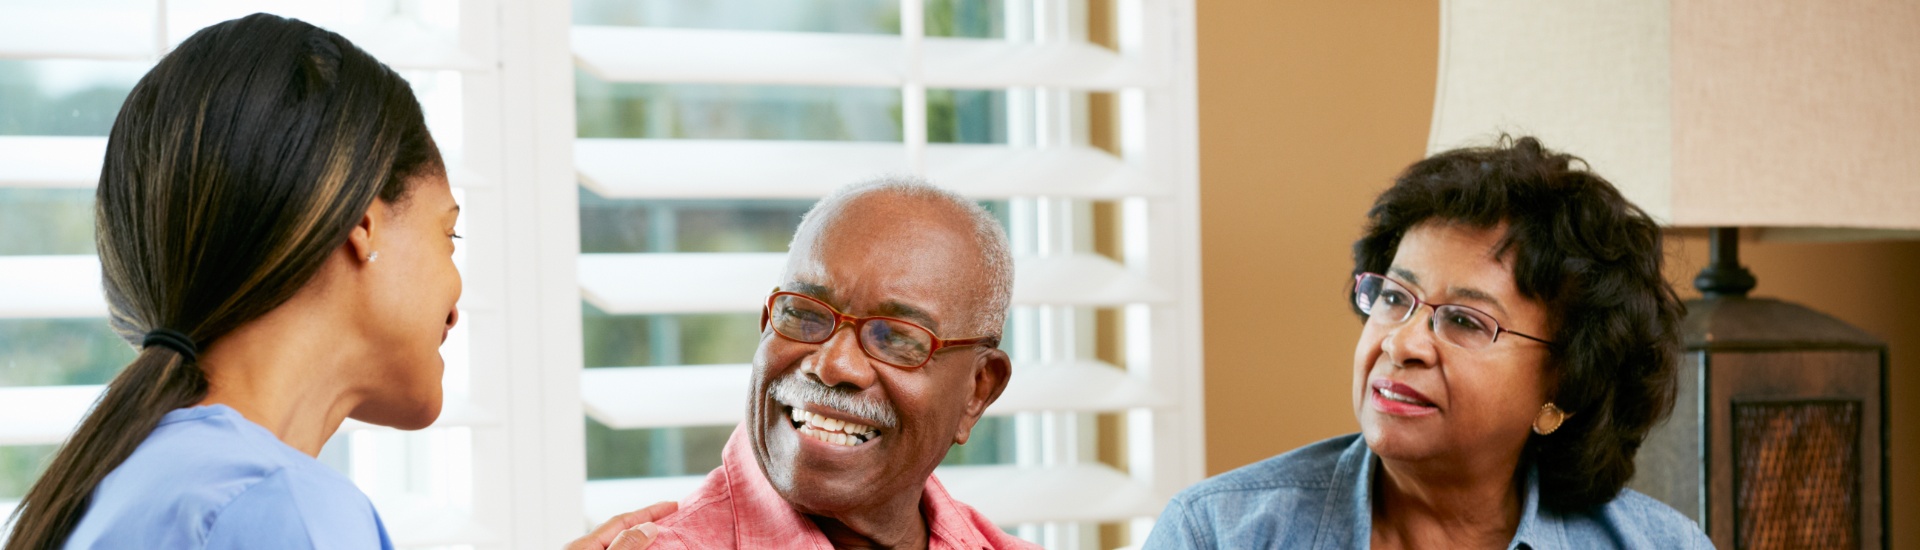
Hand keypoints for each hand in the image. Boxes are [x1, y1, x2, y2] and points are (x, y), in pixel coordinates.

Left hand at [564, 501, 679, 549]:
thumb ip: (626, 545)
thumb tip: (648, 527)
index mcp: (583, 545)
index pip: (622, 520)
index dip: (648, 512)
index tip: (672, 505)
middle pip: (619, 529)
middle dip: (646, 521)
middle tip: (670, 516)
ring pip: (617, 543)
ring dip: (640, 537)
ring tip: (661, 534)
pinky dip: (632, 548)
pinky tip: (642, 548)